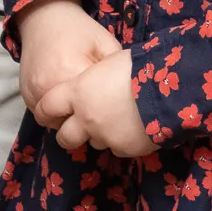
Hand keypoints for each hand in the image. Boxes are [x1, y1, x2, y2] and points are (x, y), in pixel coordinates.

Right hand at [16, 0, 122, 124]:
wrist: (45, 16)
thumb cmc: (80, 30)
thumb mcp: (106, 45)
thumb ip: (116, 72)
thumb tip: (130, 96)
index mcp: (72, 73)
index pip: (92, 111)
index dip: (106, 115)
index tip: (113, 111)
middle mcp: (49, 86)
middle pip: (73, 123)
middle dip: (86, 124)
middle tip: (98, 114)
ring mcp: (34, 92)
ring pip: (55, 123)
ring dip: (68, 120)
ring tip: (81, 108)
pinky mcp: (25, 93)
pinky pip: (42, 115)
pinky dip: (54, 114)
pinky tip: (65, 102)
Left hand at [36, 50, 155, 157]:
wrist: (166, 89)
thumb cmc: (137, 67)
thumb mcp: (106, 62)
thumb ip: (92, 78)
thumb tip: (93, 81)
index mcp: (77, 92)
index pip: (47, 106)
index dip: (45, 110)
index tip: (46, 113)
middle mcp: (85, 118)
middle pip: (65, 137)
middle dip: (66, 134)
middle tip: (72, 130)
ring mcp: (104, 136)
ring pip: (93, 142)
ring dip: (98, 134)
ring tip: (113, 120)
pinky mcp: (124, 148)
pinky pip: (116, 147)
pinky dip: (120, 139)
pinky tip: (132, 126)